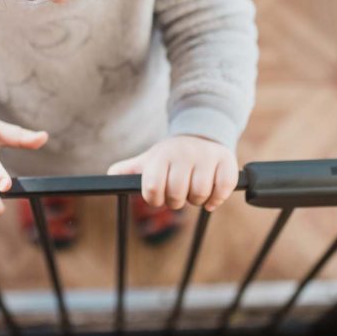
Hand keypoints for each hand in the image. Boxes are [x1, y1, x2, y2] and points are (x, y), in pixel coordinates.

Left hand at [106, 135, 237, 210]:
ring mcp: (206, 156)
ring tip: (194, 192)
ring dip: (197, 200)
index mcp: (162, 156)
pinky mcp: (226, 161)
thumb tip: (110, 176)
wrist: (201, 134)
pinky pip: (223, 188)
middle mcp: (183, 154)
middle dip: (176, 201)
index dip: (155, 199)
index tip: (159, 196)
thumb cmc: (171, 156)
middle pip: (177, 194)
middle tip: (179, 194)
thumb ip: (128, 170)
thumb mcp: (149, 160)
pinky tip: (211, 197)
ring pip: (200, 192)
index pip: (152, 189)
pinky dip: (217, 198)